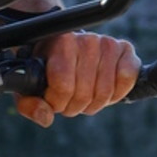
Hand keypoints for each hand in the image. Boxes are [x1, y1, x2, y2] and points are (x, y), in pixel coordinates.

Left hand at [16, 31, 138, 126]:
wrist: (67, 49)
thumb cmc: (46, 69)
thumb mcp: (29, 85)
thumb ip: (29, 104)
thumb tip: (45, 117)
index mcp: (60, 43)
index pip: (63, 87)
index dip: (58, 103)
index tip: (53, 101)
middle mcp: (85, 39)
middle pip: (84, 94)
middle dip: (75, 107)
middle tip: (70, 101)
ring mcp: (108, 43)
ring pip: (105, 92)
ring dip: (94, 104)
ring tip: (85, 96)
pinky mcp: (126, 50)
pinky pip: (126, 81)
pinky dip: (116, 94)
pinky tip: (104, 90)